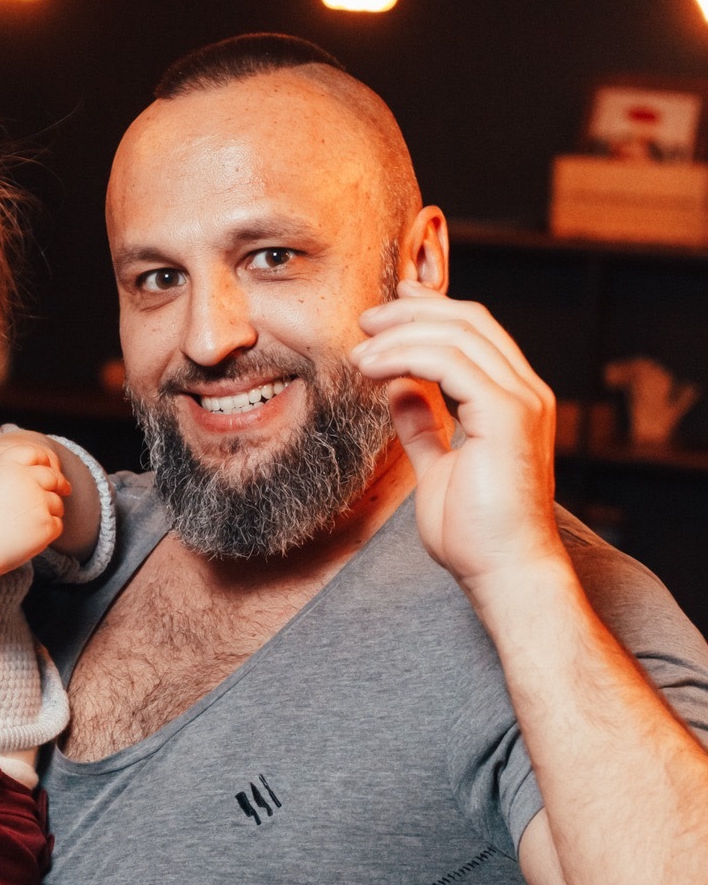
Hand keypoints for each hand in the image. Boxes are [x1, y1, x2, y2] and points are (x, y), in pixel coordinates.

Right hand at [0, 438, 69, 577]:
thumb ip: (0, 474)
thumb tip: (17, 471)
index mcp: (6, 464)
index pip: (34, 454)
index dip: (42, 461)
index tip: (47, 468)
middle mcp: (25, 478)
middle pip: (52, 478)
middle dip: (58, 484)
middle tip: (63, 489)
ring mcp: (38, 501)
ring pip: (57, 503)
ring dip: (52, 510)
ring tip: (35, 521)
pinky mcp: (46, 524)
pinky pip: (57, 524)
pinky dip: (49, 530)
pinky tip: (33, 536)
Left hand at [352, 282, 567, 604]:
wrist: (503, 573)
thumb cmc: (476, 535)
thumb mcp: (438, 469)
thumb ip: (425, 427)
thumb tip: (401, 390)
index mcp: (514, 400)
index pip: (475, 333)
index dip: (430, 311)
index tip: (386, 312)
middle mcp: (526, 392)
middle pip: (468, 322)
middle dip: (411, 313)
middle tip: (364, 320)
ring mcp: (521, 400)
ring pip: (457, 335)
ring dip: (399, 336)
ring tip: (359, 352)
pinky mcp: (507, 414)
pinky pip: (449, 363)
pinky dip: (405, 356)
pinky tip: (374, 369)